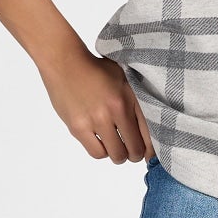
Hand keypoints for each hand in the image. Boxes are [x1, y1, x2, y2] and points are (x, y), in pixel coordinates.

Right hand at [39, 45, 153, 163]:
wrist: (65, 62)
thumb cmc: (96, 69)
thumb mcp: (124, 78)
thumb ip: (137, 99)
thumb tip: (151, 127)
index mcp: (130, 98)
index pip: (149, 133)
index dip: (152, 149)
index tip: (150, 153)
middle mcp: (116, 111)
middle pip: (134, 150)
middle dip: (134, 154)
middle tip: (131, 149)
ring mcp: (96, 120)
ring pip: (116, 155)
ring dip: (117, 154)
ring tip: (115, 146)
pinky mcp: (78, 127)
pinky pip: (97, 153)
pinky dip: (101, 151)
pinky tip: (100, 142)